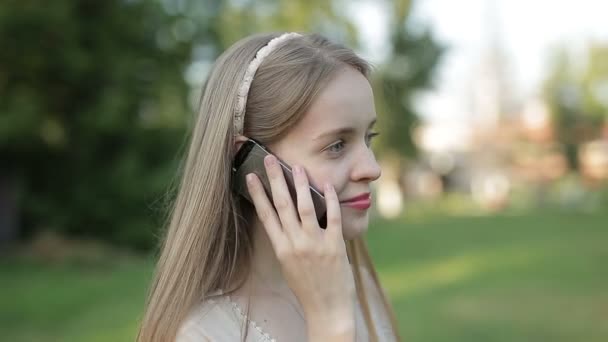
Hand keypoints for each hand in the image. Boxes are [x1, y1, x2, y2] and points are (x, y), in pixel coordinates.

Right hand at [245, 154, 355, 329]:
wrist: (327, 309)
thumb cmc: (307, 287)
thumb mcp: (288, 264)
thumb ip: (286, 241)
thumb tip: (283, 217)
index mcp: (281, 248)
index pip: (266, 215)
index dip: (258, 193)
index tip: (251, 175)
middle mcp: (296, 243)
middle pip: (282, 205)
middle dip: (275, 179)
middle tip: (270, 159)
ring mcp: (316, 243)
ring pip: (306, 206)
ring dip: (301, 184)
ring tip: (298, 166)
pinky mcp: (335, 245)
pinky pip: (333, 217)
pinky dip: (330, 199)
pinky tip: (327, 184)